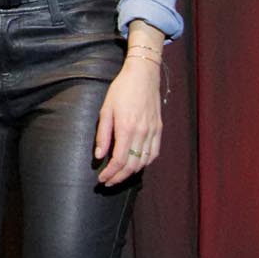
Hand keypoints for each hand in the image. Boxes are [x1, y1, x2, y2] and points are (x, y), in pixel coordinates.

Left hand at [95, 55, 162, 186]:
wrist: (143, 75)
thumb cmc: (121, 90)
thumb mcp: (106, 109)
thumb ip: (103, 134)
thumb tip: (99, 156)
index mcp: (127, 128)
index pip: (119, 160)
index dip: (110, 173)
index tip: (101, 179)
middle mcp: (142, 133)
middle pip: (132, 165)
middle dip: (119, 177)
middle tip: (108, 182)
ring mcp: (152, 131)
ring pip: (144, 162)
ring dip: (131, 173)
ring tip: (119, 175)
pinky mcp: (159, 129)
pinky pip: (154, 153)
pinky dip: (145, 163)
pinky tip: (136, 165)